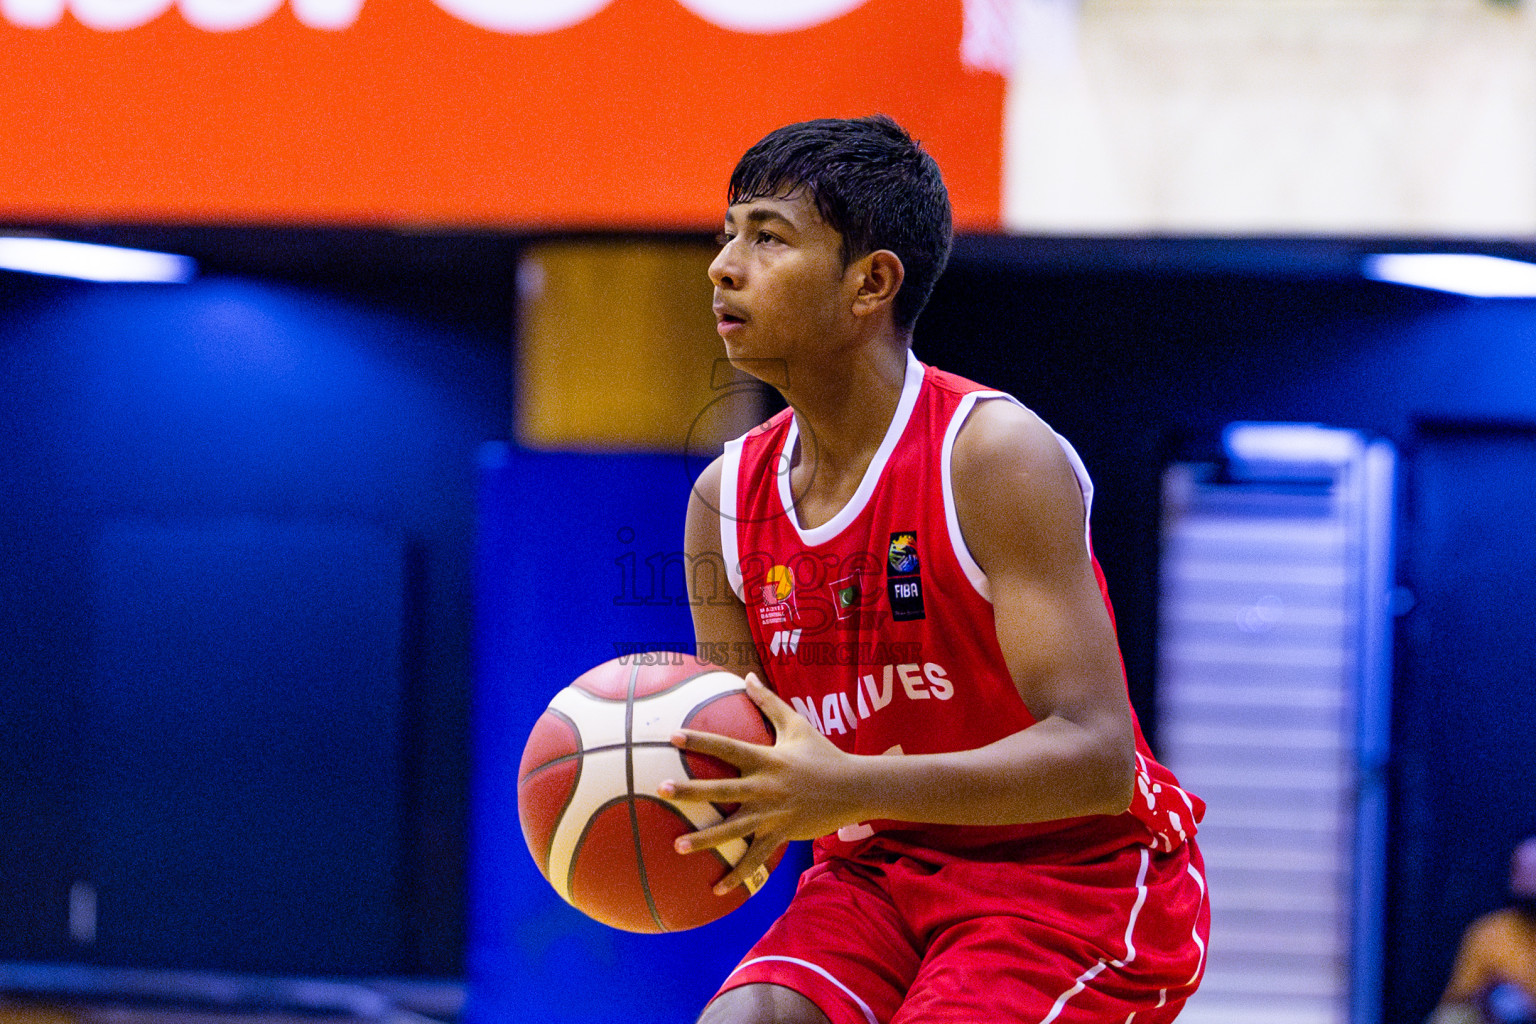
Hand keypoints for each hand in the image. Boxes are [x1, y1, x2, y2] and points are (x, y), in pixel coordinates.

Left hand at [658, 673, 858, 893]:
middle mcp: (765, 788)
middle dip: (691, 790)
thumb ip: (768, 701)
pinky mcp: (781, 835)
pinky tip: (715, 889)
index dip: (700, 741)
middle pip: (722, 790)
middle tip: (662, 788)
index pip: (728, 748)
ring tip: (676, 846)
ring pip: (733, 830)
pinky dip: (737, 875)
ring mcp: (772, 815)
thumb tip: (747, 675)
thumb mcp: (797, 724)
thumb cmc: (823, 753)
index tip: (672, 737)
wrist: (855, 788)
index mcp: (767, 760)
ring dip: (705, 839)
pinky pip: (756, 859)